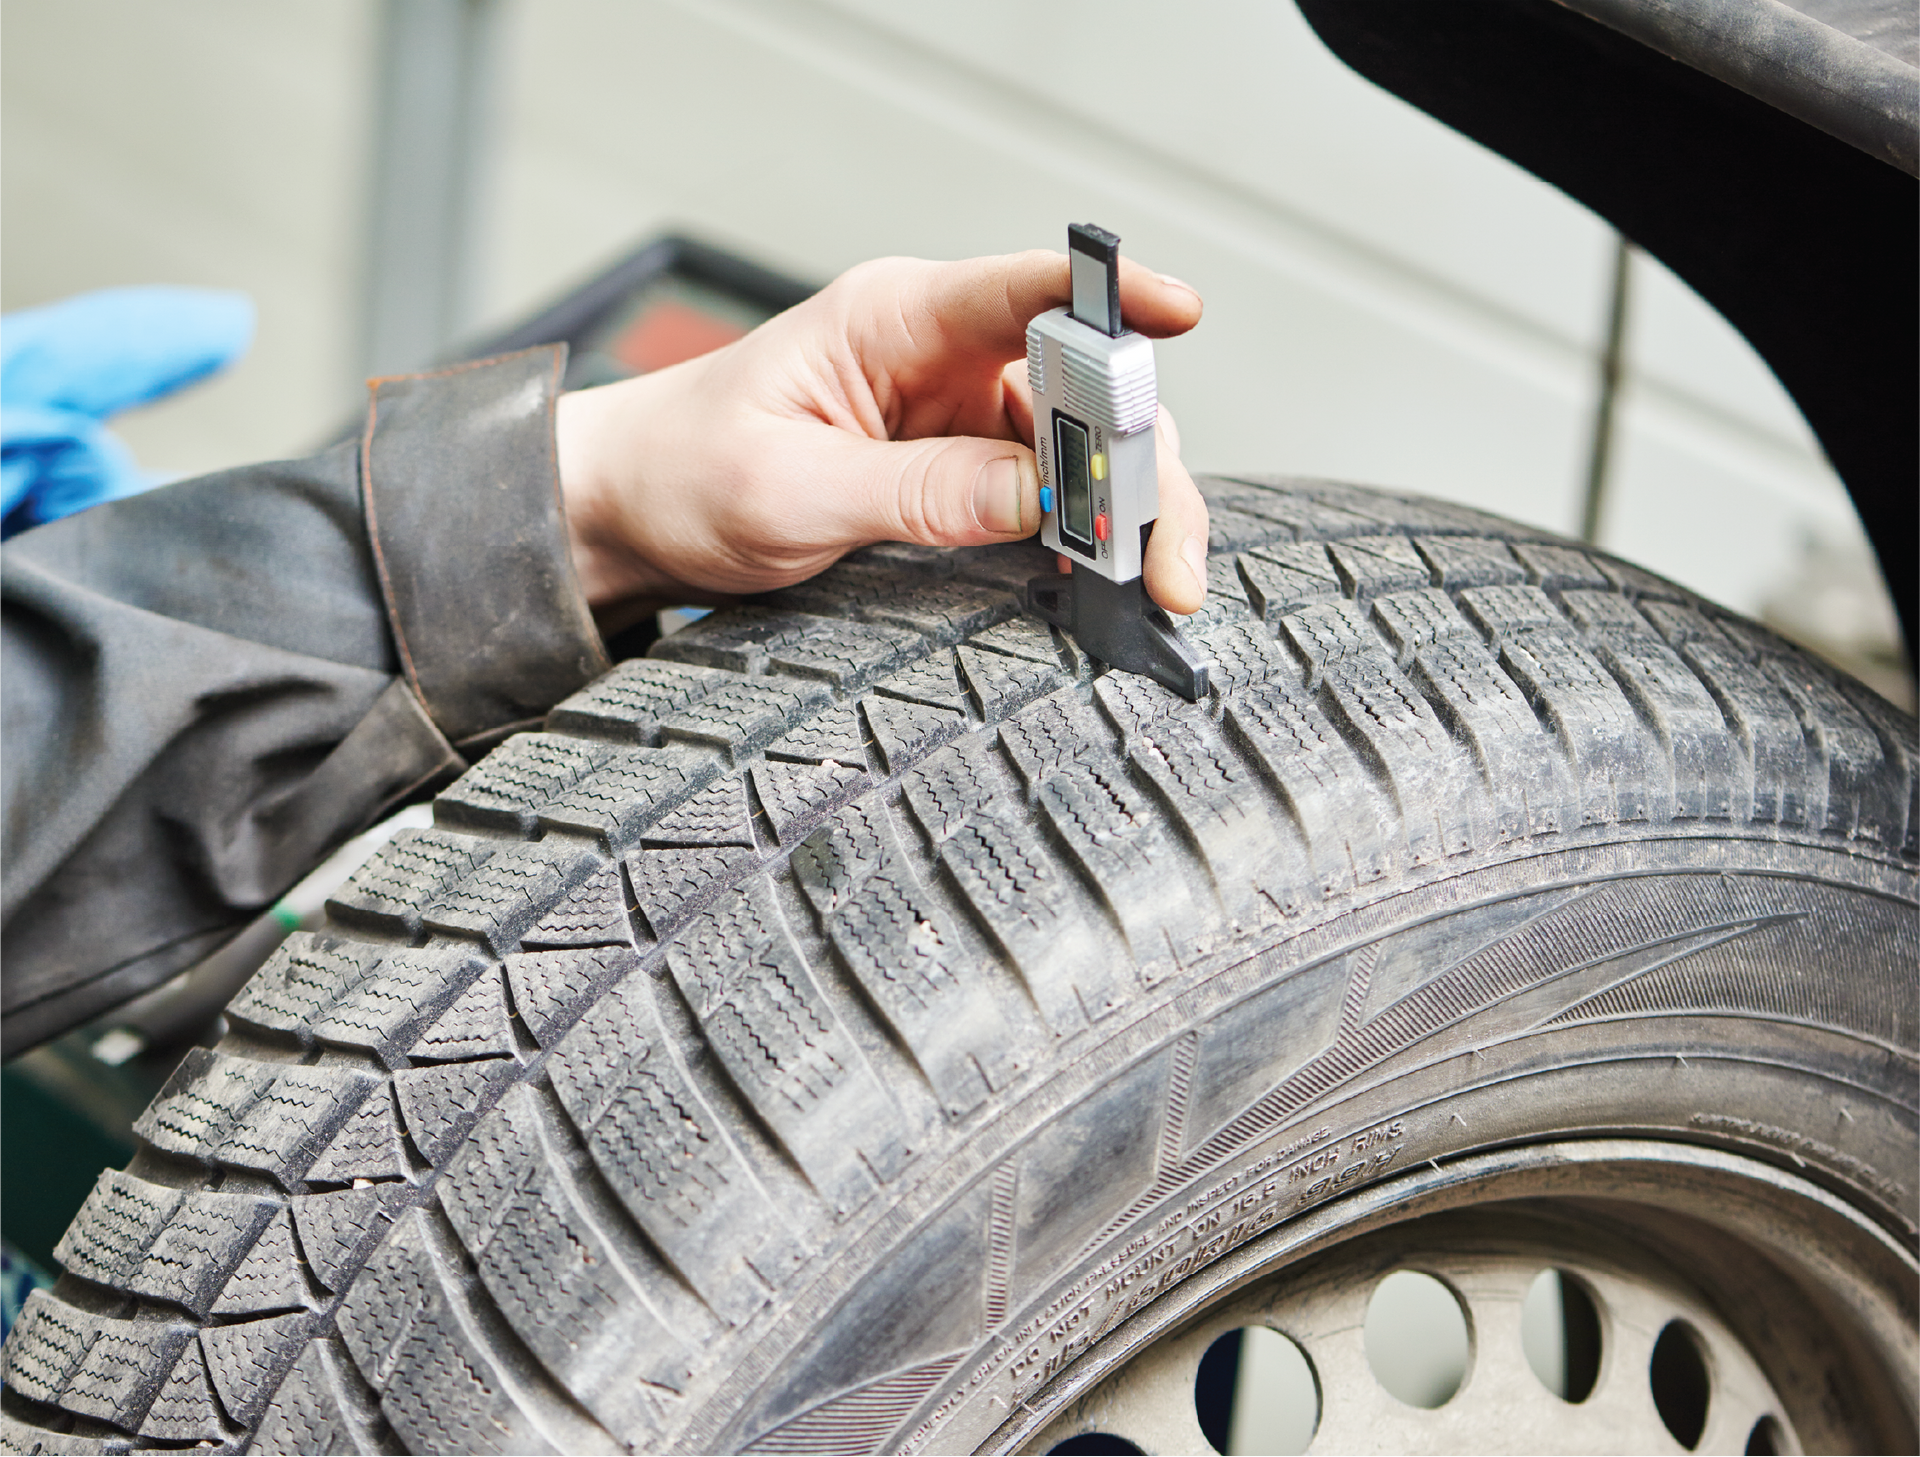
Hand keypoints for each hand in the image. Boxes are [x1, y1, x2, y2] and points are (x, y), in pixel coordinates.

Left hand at [555, 249, 1207, 634]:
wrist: (630, 511)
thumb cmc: (685, 472)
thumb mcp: (791, 492)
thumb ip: (920, 494)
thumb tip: (1040, 500)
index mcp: (895, 319)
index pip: (1026, 289)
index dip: (1114, 298)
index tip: (1180, 315)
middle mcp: (940, 354)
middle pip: (1084, 385)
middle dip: (1140, 464)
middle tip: (1163, 556)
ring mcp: (954, 410)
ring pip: (1082, 445)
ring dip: (1124, 510)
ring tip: (1150, 582)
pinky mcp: (957, 465)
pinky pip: (1047, 489)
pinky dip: (1085, 533)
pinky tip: (1106, 577)